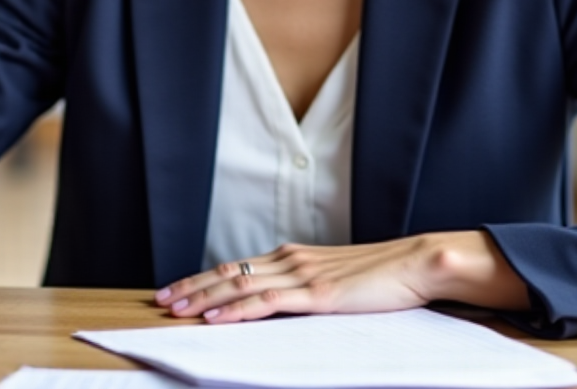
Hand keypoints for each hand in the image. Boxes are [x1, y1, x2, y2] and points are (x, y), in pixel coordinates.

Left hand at [154, 231, 528, 323]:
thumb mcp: (335, 279)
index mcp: (293, 257)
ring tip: (175, 310)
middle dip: (190, 287)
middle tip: (159, 299)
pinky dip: (237, 311)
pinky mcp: (318, 295)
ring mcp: (303, 276)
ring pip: (240, 286)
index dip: (201, 279)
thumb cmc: (382, 275)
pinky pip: (268, 303)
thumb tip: (284, 301)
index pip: (236, 267)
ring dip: (203, 299)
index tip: (174, 289)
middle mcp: (290, 261)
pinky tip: (216, 318)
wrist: (418, 263)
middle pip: (228, 273)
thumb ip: (306, 287)